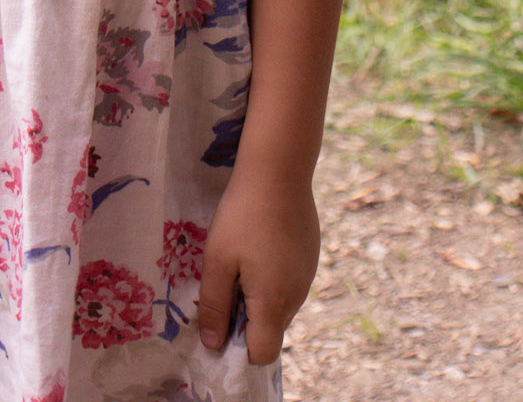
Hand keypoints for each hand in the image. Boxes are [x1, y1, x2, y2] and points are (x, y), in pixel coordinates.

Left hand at [196, 176, 321, 364]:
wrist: (279, 169)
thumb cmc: (242, 214)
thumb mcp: (217, 259)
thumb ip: (214, 306)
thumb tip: (212, 344)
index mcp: (273, 303)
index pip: (263, 354)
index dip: (239, 348)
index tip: (220, 322)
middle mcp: (297, 296)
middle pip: (271, 330)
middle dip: (246, 319)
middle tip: (225, 281)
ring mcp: (307, 276)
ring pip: (281, 305)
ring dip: (259, 296)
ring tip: (241, 257)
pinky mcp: (310, 256)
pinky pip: (290, 282)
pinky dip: (273, 276)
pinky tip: (260, 243)